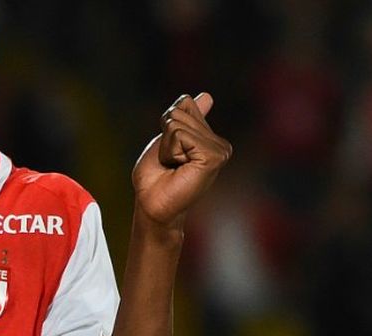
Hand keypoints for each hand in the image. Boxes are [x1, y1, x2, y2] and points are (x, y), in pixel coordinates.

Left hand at [132, 93, 231, 228]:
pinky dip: (170, 151)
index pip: (185, 103)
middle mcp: (219, 143)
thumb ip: (186, 118)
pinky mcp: (213, 157)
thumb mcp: (167, 140)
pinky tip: (179, 169)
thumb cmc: (154, 178)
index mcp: (210, 138)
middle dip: (165, 137)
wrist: (152, 204)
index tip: (170, 152)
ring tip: (174, 167)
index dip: (166, 124)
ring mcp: (219, 150)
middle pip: (180, 112)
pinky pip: (180, 135)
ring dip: (167, 147)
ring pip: (178, 124)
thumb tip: (208, 95)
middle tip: (170, 163)